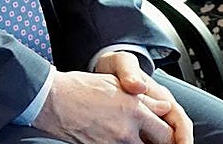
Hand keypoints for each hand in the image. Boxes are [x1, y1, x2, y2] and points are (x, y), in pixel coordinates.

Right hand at [33, 53, 191, 143]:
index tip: (167, 132)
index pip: (166, 131)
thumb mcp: (115, 84)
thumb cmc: (79, 88)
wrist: (52, 101)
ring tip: (131, 133)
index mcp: (134, 110)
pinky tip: (115, 136)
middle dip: (159, 141)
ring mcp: (113, 143)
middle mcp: (127, 130)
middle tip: (155, 136)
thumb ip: (144, 98)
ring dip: (140, 142)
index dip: (170, 134)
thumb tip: (164, 107)